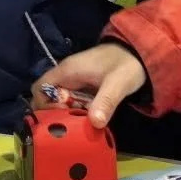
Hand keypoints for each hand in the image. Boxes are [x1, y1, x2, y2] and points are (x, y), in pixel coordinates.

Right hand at [31, 42, 147, 129]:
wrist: (140, 52)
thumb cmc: (126, 64)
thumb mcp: (118, 83)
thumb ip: (106, 101)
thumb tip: (95, 123)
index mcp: (67, 71)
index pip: (39, 87)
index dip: (43, 104)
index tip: (58, 117)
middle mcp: (66, 76)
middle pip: (46, 97)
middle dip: (54, 114)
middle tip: (70, 126)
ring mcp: (75, 82)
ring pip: (59, 101)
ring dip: (66, 115)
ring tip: (78, 127)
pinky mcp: (84, 88)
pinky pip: (71, 102)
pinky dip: (75, 112)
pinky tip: (86, 122)